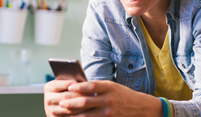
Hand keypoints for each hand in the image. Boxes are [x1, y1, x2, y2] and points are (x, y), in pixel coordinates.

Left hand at [43, 80, 162, 116]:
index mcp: (109, 87)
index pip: (92, 86)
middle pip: (86, 101)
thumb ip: (97, 87)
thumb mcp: (112, 86)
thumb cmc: (122, 95)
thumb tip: (77, 87)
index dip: (79, 86)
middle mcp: (109, 99)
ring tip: (63, 112)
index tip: (68, 87)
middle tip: (60, 103)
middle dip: (71, 102)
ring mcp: (108, 112)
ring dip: (73, 114)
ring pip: (87, 114)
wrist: (139, 107)